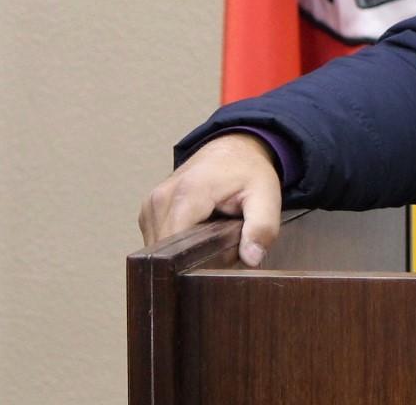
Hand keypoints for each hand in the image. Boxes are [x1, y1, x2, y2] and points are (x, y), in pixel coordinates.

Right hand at [138, 133, 281, 266]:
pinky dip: (175, 245)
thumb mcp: (266, 195)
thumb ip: (262, 227)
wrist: (232, 148)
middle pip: (166, 252)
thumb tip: (251, 259)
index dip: (195, 264)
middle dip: (191, 261)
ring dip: (182, 254)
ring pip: (159, 250)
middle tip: (220, 251)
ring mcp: (150, 205)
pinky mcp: (149, 211)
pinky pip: (157, 240)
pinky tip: (197, 235)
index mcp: (187, 193)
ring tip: (210, 240)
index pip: (176, 247)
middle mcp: (161, 198)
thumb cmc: (247, 170)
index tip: (216, 266)